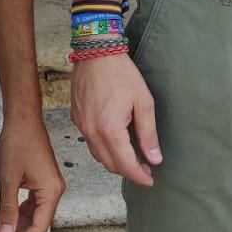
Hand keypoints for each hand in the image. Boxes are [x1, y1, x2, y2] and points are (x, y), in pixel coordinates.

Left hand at [0, 116, 65, 231]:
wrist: (21, 118)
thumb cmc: (17, 143)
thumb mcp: (8, 179)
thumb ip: (8, 209)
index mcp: (51, 191)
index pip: (39, 226)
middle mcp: (54, 189)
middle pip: (37, 222)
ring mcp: (48, 184)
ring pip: (33, 214)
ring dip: (16, 226)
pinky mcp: (41, 179)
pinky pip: (31, 203)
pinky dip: (18, 212)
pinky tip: (4, 220)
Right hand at [70, 53, 162, 185]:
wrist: (96, 51)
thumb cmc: (121, 73)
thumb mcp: (143, 102)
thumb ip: (148, 133)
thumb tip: (155, 158)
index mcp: (110, 129)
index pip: (125, 165)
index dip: (139, 176)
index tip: (150, 180)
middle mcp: (91, 131)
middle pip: (110, 164)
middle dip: (128, 171)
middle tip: (145, 168)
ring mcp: (81, 125)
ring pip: (98, 155)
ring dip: (114, 161)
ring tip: (132, 156)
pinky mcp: (76, 118)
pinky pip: (90, 142)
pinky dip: (103, 148)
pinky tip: (115, 140)